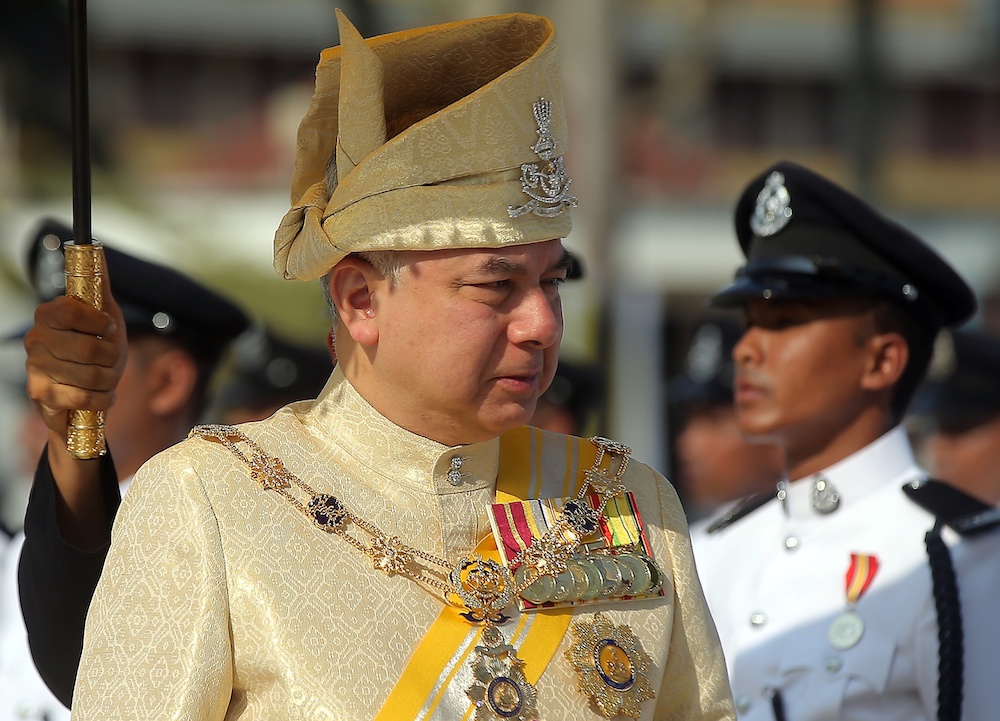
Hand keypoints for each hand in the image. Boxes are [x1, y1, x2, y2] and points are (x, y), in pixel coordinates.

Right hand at [24, 249, 126, 441]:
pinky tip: (100, 395)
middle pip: (87, 348)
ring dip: (109, 379)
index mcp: (49, 315)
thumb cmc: (98, 348)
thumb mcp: (105, 313)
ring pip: (89, 374)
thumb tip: (96, 248)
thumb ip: (98, 282)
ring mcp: (35, 368)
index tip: (109, 328)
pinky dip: (102, 398)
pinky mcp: (41, 396)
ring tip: (105, 377)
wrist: (89, 391)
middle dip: (111, 357)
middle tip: (109, 359)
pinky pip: (82, 398)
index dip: (97, 322)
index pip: (70, 311)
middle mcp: (36, 339)